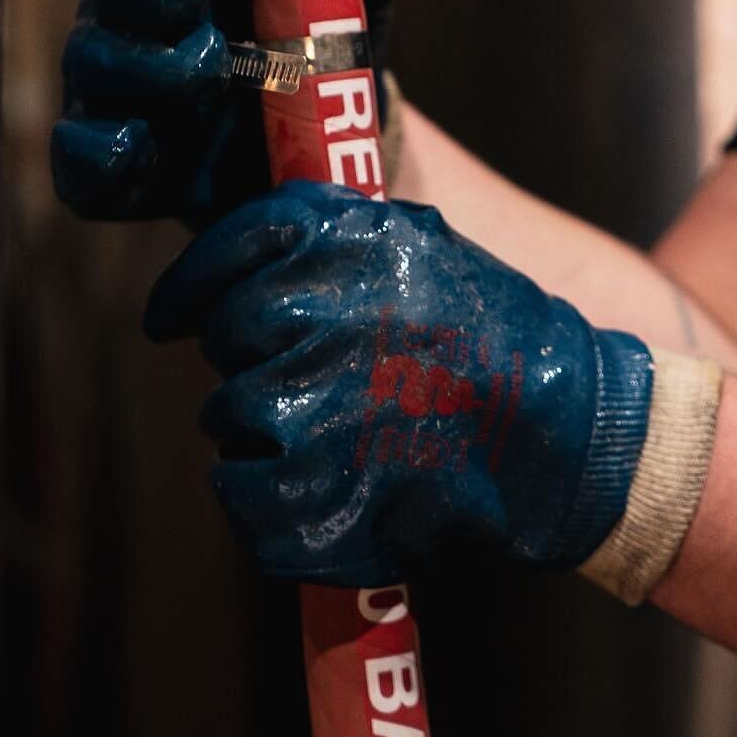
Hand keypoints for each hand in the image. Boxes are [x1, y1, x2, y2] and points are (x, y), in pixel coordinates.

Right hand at [50, 0, 473, 226]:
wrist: (337, 136)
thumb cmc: (330, 23)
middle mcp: (139, 0)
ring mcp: (121, 80)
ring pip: (94, 60)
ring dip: (145, 64)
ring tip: (209, 72)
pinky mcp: (120, 162)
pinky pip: (83, 159)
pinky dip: (106, 152)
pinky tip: (143, 147)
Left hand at [143, 182, 653, 586]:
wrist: (564, 436)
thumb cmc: (503, 340)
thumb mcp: (425, 245)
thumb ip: (337, 239)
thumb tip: (255, 251)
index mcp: (343, 240)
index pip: (232, 244)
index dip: (193, 283)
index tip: (172, 315)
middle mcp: (313, 309)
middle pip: (228, 330)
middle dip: (257, 356)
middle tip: (319, 380)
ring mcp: (301, 403)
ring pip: (229, 411)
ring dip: (269, 427)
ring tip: (349, 434)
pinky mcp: (300, 488)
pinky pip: (236, 487)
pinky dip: (268, 497)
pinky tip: (327, 487)